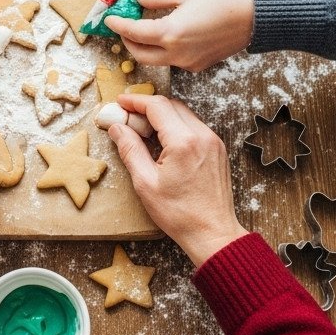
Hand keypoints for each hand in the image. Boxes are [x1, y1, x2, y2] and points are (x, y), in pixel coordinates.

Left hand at [105, 0, 254, 69]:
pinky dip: (163, 50)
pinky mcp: (198, 65)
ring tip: (143, 26)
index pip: (133, 33)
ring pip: (156, 60)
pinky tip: (167, 33)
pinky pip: (173, 61)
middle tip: (124, 24)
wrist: (256, 16)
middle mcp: (177, 54)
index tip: (108, 18)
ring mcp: (188, 63)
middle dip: (128, 40)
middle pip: (140, 54)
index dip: (118, 25)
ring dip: (145, 46)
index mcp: (170, 33)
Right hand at [110, 94, 245, 265]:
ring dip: (163, 117)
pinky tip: (164, 143)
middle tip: (129, 118)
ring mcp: (213, 141)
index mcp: (183, 142)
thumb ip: (130, 149)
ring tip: (144, 132)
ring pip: (184, 114)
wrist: (213, 233)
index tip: (120, 103)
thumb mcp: (145, 183)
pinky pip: (194, 127)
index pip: (157, 106)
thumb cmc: (179, 214)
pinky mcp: (218, 149)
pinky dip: (176, 127)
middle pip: (171, 105)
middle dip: (148, 107)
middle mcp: (202, 135)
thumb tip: (117, 128)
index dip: (135, 101)